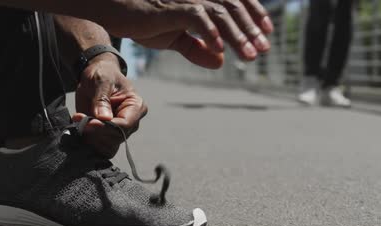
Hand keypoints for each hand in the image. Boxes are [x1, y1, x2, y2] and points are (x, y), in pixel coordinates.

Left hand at [74, 53, 146, 157]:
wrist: (95, 78)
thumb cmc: (102, 74)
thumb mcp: (101, 80)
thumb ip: (102, 99)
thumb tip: (104, 118)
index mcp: (136, 107)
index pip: (124, 125)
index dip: (106, 127)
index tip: (89, 122)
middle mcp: (131, 122)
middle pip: (116, 138)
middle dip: (96, 131)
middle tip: (79, 118)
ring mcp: (119, 131)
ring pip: (108, 145)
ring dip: (91, 137)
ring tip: (79, 120)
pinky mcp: (107, 136)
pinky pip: (100, 147)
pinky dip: (88, 141)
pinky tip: (80, 128)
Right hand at [97, 0, 272, 67]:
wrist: (116, 10)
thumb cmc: (143, 19)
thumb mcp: (174, 38)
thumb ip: (196, 49)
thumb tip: (220, 62)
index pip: (235, 1)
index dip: (254, 14)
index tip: (266, 33)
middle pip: (233, 8)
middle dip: (251, 29)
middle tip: (263, 50)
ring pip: (220, 14)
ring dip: (237, 36)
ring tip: (248, 55)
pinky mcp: (171, 8)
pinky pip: (197, 17)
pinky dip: (210, 34)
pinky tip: (219, 50)